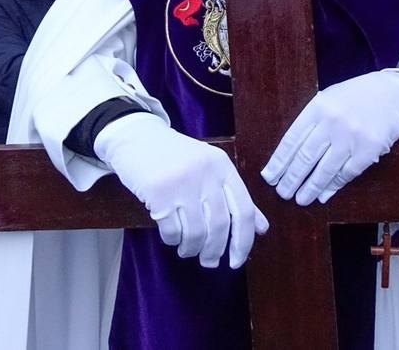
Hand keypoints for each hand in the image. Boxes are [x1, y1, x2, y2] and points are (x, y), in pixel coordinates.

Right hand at [95, 113, 267, 268]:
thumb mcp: (209, 169)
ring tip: (187, 250)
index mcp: (222, 166)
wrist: (135, 137)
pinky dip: (172, 240)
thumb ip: (235, 197)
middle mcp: (205, 173)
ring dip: (192, 249)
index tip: (237, 260)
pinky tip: (171, 237)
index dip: (244, 241)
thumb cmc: (174, 157)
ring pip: (195, 232)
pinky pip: (171, 230)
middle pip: (219, 226)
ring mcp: (181, 182)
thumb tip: (262, 228)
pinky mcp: (158, 192)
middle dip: (215, 251)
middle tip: (209, 262)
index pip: (244, 210)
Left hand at [263, 70, 398, 205]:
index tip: (269, 177)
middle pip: (305, 157)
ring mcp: (351, 137)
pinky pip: (346, 173)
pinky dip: (333, 186)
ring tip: (300, 199)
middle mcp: (332, 123)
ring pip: (324, 170)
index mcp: (318, 107)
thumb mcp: (329, 100)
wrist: (393, 94)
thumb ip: (311, 122)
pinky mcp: (368, 150)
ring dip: (309, 188)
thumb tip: (290, 153)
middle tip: (282, 193)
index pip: (292, 140)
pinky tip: (323, 194)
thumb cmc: (356, 97)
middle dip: (291, 179)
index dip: (279, 161)